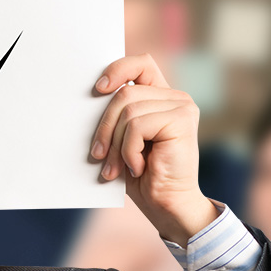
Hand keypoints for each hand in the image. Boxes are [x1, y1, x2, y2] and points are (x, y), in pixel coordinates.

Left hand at [90, 54, 216, 243]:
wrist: (166, 205)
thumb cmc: (141, 176)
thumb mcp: (122, 139)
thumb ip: (116, 115)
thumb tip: (88, 96)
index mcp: (162, 97)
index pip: (140, 64)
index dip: (117, 69)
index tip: (97, 90)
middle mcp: (176, 97)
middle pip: (124, 93)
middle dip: (105, 126)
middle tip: (99, 155)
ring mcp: (182, 106)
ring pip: (128, 111)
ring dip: (116, 144)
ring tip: (117, 167)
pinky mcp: (182, 120)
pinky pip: (137, 126)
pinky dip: (129, 150)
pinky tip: (137, 167)